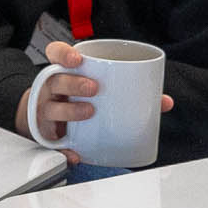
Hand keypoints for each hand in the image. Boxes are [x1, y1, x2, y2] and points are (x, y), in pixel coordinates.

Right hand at [17, 41, 175, 164]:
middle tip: (93, 88)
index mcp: (62, 72)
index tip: (77, 59)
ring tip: (89, 112)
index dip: (63, 53)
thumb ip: (127, 90)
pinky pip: (52, 144)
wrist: (44, 121)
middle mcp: (50, 90)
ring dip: (69, 110)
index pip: (55, 54)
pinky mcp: (46, 135)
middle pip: (55, 80)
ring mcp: (45, 111)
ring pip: (51, 108)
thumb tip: (163, 101)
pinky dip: (64, 150)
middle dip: (73, 82)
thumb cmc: (73, 99)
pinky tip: (75, 153)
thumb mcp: (93, 88)